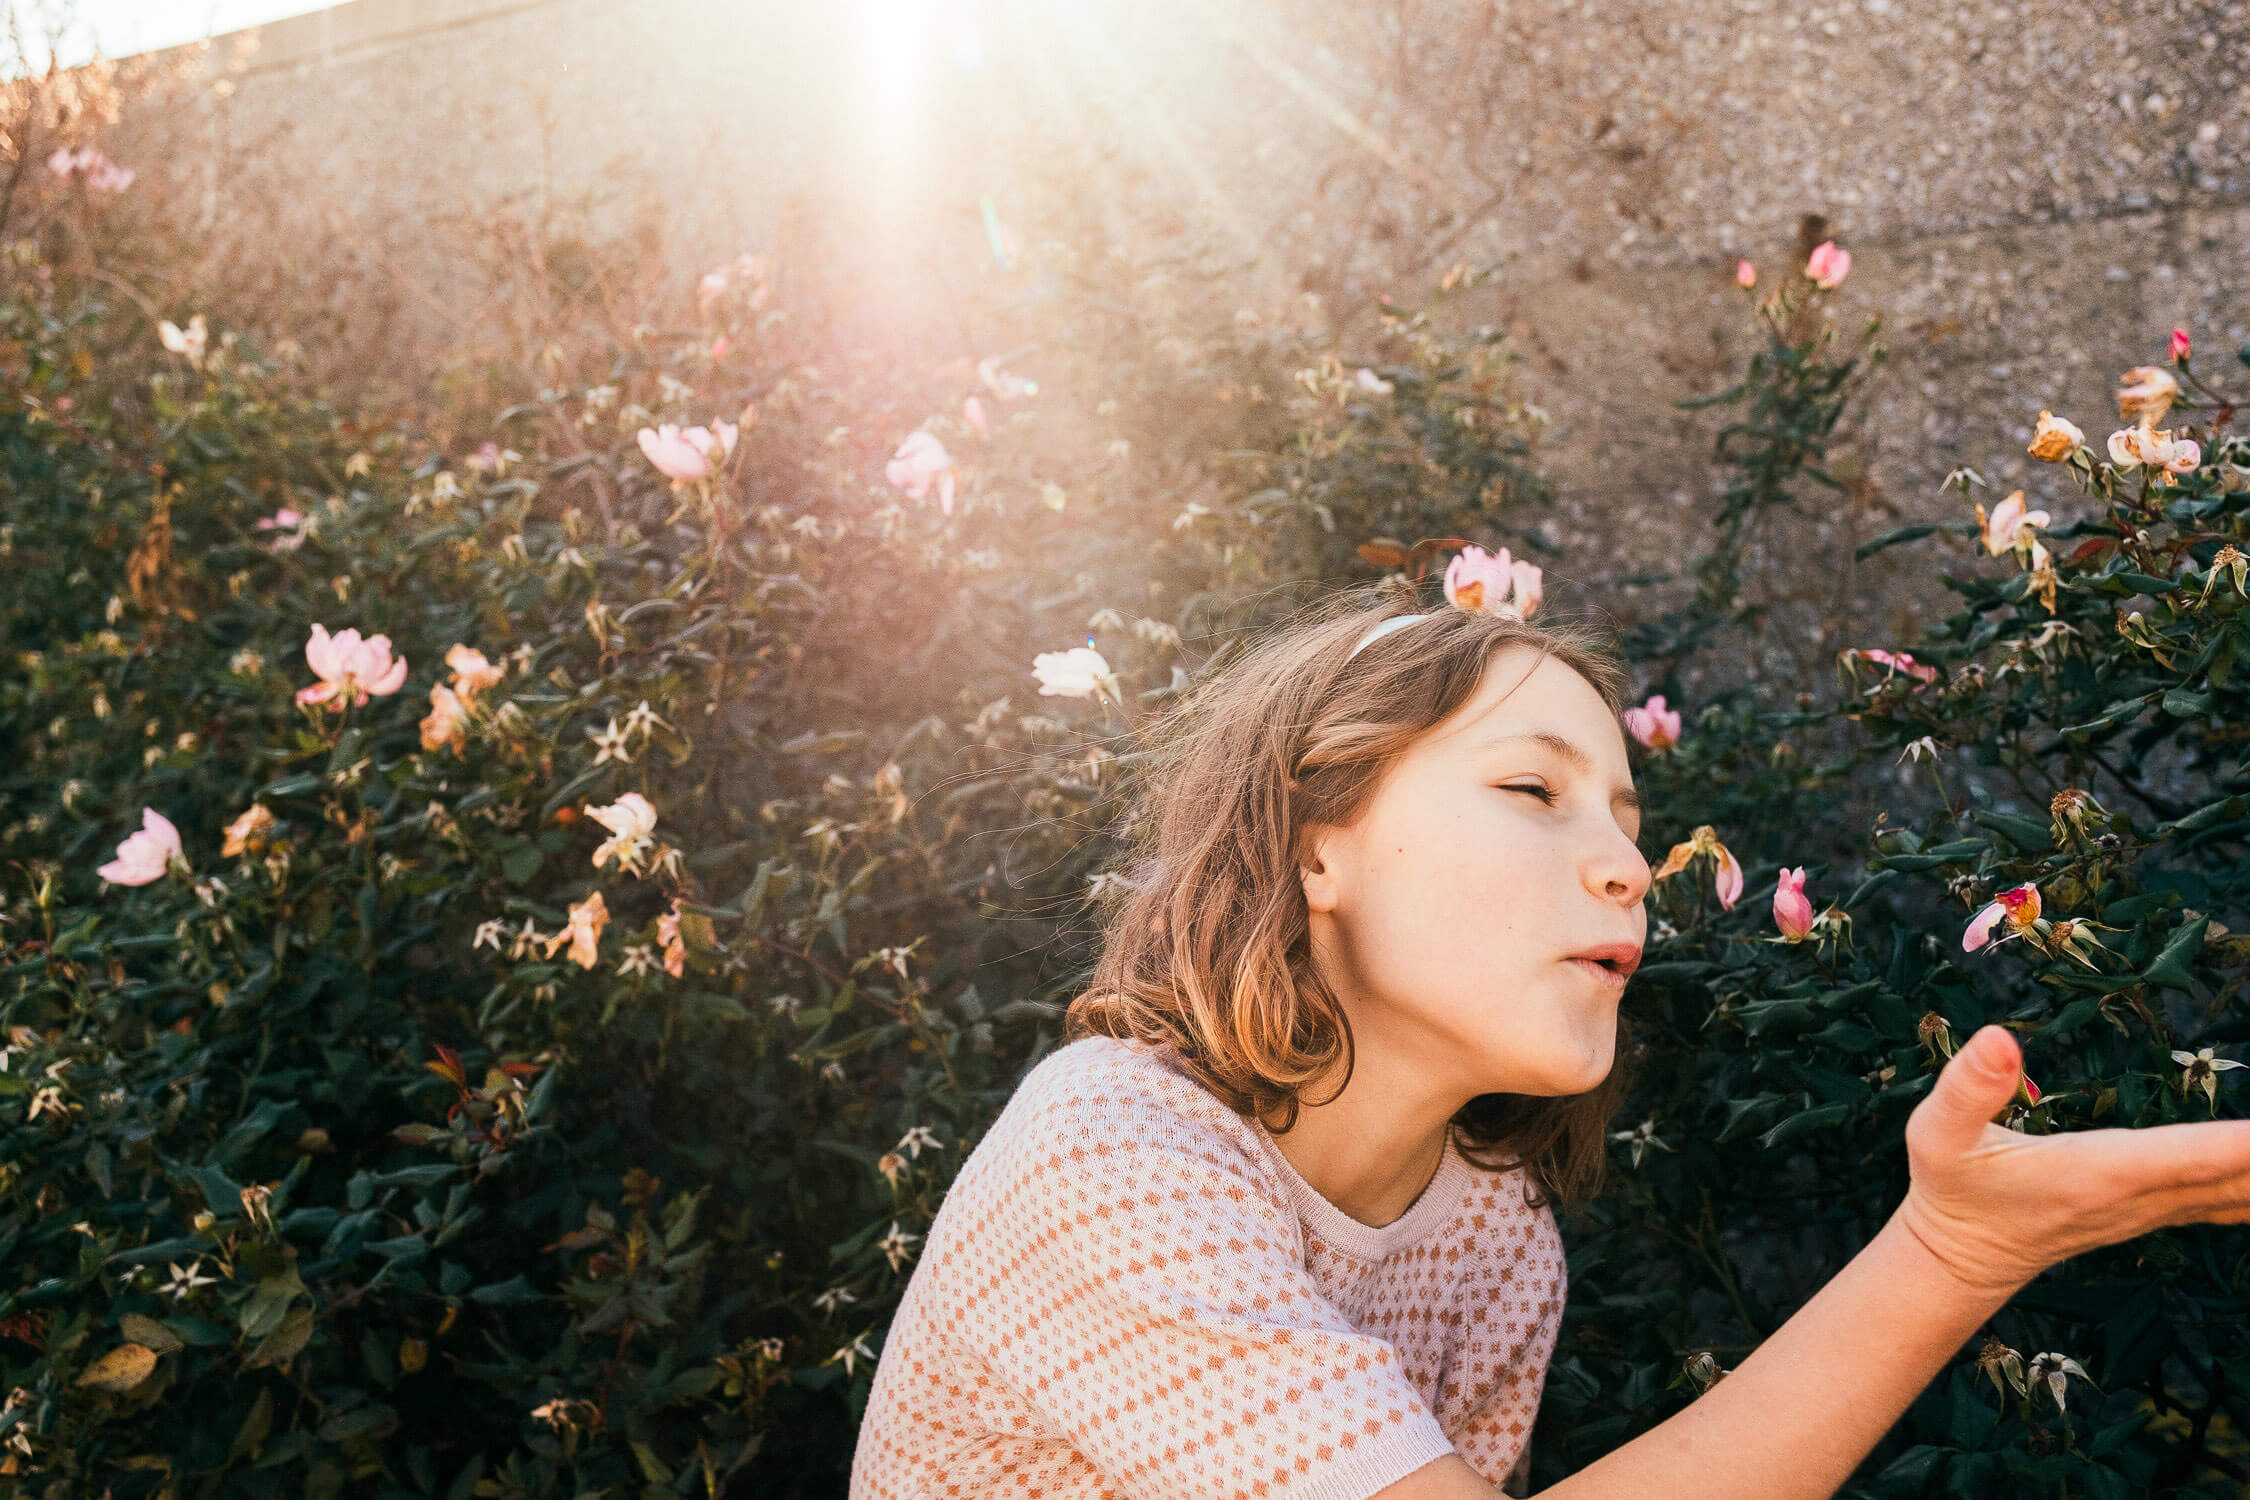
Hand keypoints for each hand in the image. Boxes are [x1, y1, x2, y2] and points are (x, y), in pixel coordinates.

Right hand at [1895, 1024, 2249, 1298]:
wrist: (1961, 1256)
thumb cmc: (1951, 1188)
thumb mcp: (1936, 1134)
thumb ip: (1968, 1087)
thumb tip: (1999, 1036)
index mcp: (2097, 1172)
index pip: (2191, 1155)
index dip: (2245, 1147)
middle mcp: (2141, 1195)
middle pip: (2242, 1178)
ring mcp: (2159, 1208)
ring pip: (2248, 1193)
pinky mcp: (2164, 1209)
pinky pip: (2240, 1200)